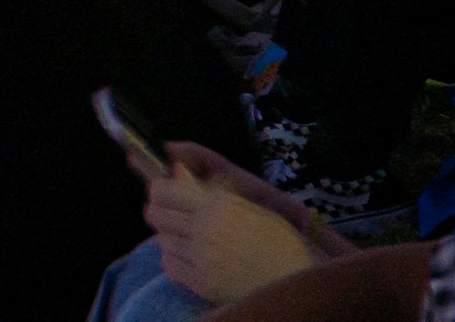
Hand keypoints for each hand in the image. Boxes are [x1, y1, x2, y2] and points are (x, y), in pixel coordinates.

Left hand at [144, 143, 331, 299]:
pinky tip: (193, 261)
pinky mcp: (202, 283)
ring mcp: (202, 257)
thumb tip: (175, 171)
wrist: (300, 279)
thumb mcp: (248, 207)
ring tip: (191, 242)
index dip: (159, 192)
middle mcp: (205, 228)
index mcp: (217, 204)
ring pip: (161, 241)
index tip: (163, 196)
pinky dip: (176, 262)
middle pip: (155, 214)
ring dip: (171, 239)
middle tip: (173, 220)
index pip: (163, 190)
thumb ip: (209, 192)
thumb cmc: (278, 240)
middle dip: (160, 214)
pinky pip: (170, 266)